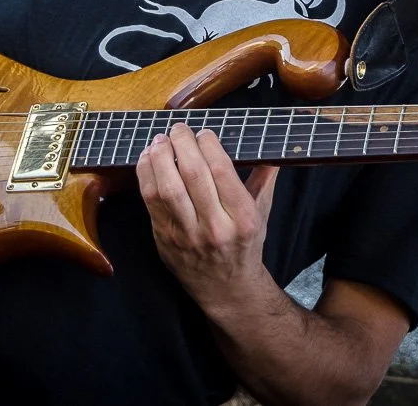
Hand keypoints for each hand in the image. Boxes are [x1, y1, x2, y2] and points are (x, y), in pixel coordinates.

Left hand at [136, 122, 278, 305]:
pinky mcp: (164, 239)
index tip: (204, 132)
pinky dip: (145, 176)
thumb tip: (272, 145)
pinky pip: (150, 202)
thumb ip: (264, 177)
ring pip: (167, 188)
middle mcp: (215, 227)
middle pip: (192, 174)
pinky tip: (148, 159)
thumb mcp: (262, 212)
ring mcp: (187, 235)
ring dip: (159, 157)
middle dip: (181, 143)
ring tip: (160, 140)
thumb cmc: (244, 244)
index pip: (221, 170)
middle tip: (178, 128)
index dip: (208, 144)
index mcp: (243, 217)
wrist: (225, 289)